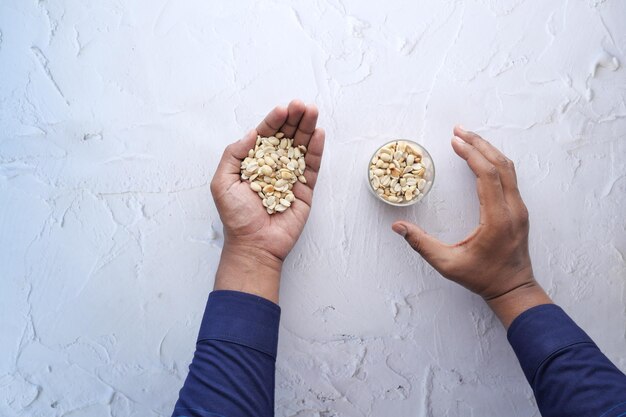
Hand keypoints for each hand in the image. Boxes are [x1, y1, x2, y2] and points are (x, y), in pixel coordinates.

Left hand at [210, 100, 324, 302]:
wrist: (254, 245)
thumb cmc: (236, 216)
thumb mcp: (222, 182)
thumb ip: (234, 154)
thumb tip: (252, 133)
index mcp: (253, 163)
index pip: (265, 136)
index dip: (273, 121)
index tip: (282, 109)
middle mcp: (273, 166)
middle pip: (286, 137)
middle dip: (294, 119)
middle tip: (301, 105)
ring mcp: (290, 177)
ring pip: (301, 147)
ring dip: (307, 128)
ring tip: (312, 111)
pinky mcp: (305, 189)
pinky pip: (312, 166)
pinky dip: (316, 149)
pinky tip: (318, 134)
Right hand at [392, 126, 550, 326]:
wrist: (513, 289)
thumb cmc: (482, 278)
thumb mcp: (447, 264)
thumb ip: (421, 244)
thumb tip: (398, 227)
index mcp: (497, 219)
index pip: (488, 175)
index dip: (471, 155)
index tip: (455, 141)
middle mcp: (513, 209)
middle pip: (501, 165)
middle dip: (479, 144)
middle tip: (459, 131)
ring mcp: (520, 208)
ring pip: (509, 169)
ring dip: (488, 150)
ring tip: (468, 138)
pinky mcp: (519, 210)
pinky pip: (510, 177)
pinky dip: (495, 162)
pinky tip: (482, 157)